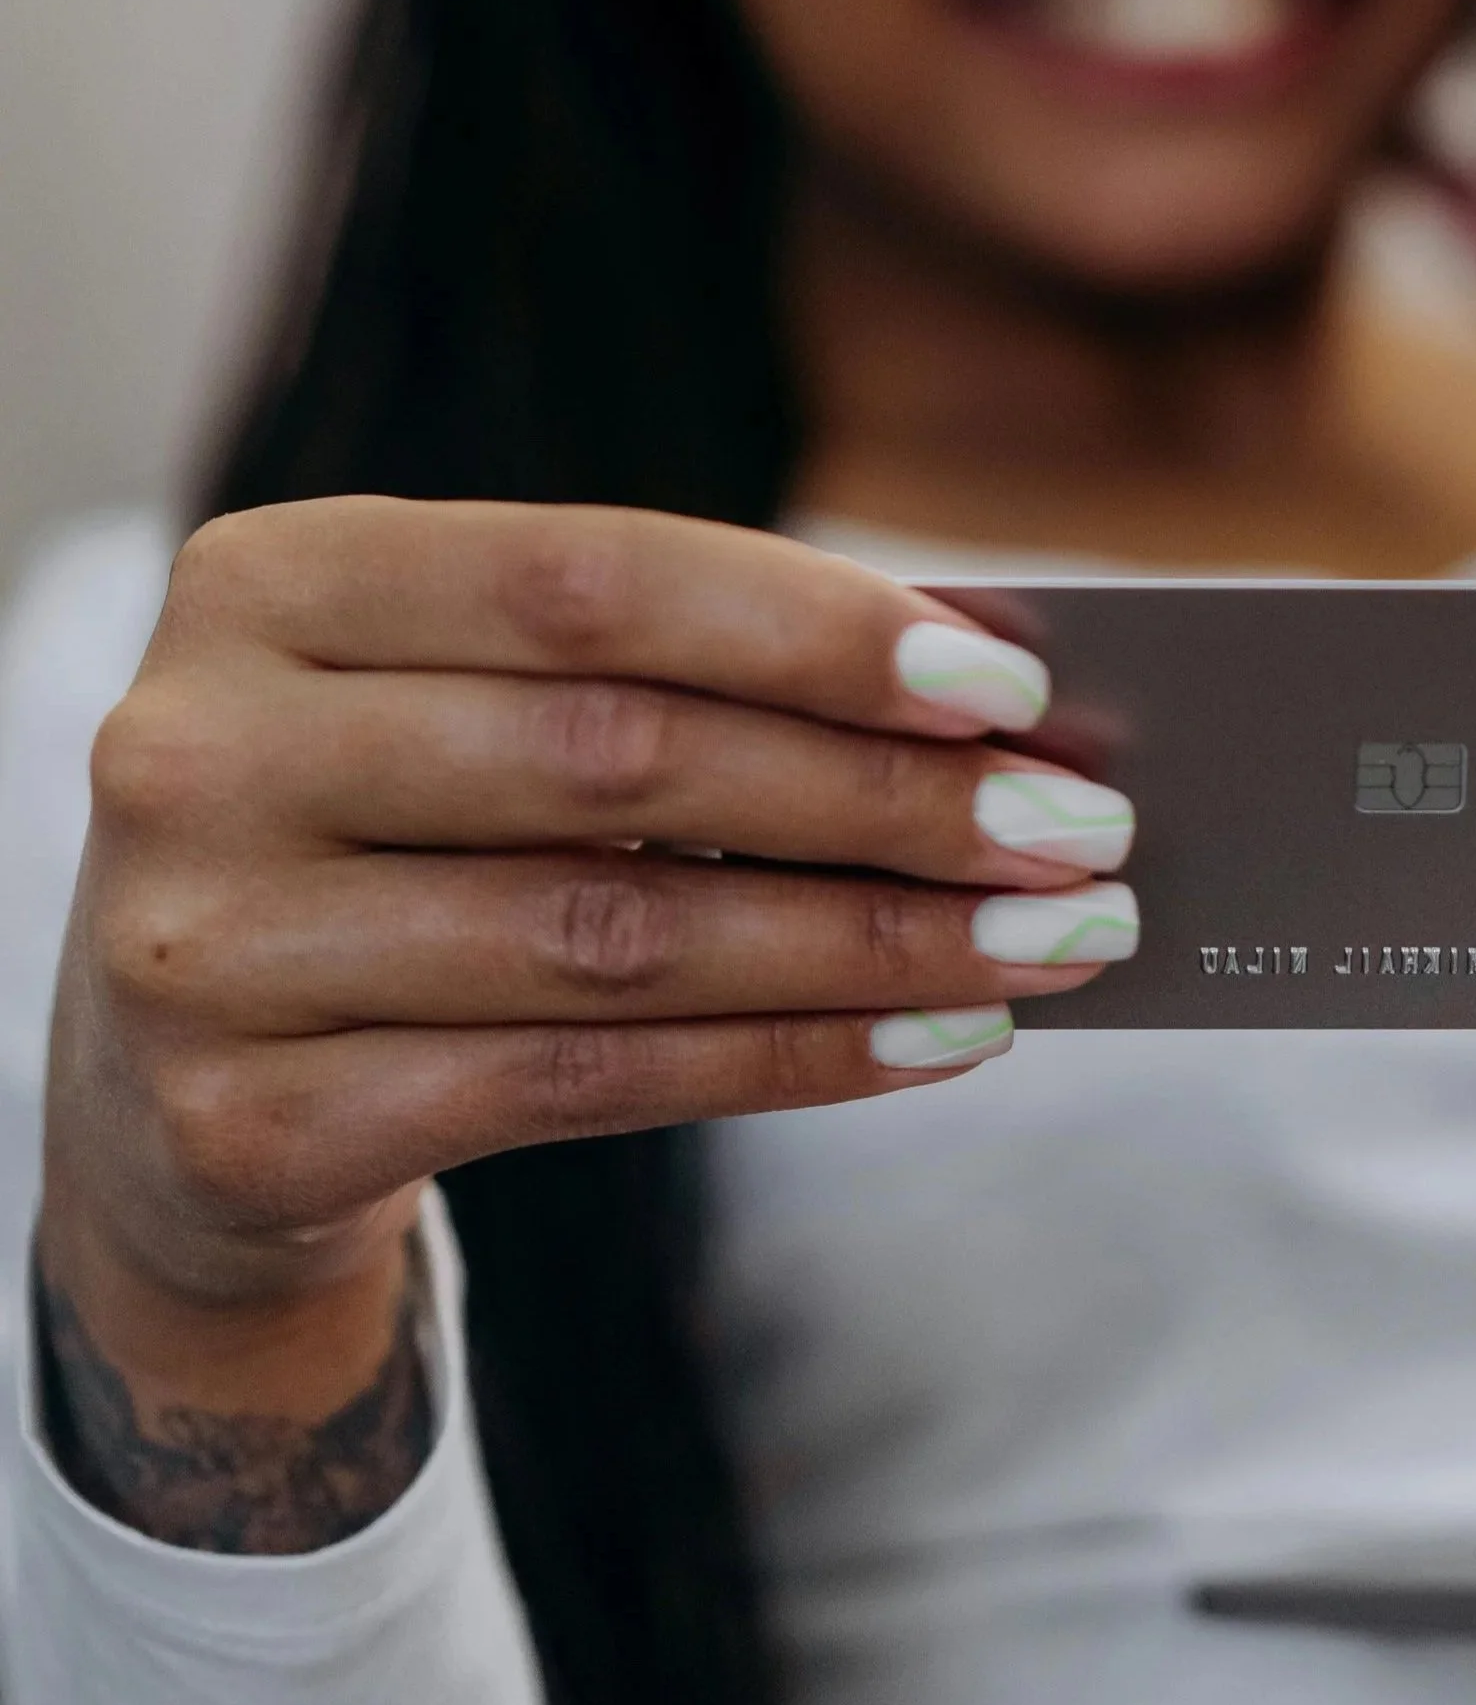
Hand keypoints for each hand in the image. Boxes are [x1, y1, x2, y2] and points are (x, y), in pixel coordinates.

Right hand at [37, 497, 1134, 1518]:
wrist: (169, 1088)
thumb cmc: (393, 832)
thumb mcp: (474, 706)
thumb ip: (679, 671)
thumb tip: (986, 679)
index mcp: (272, 581)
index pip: (587, 576)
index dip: (810, 625)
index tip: (1010, 684)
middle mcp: (203, 748)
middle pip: (618, 759)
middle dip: (882, 797)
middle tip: (1077, 831)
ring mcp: (206, 948)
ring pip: (617, 939)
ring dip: (871, 945)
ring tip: (1043, 945)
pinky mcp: (244, 1128)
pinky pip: (583, 1085)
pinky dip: (789, 1061)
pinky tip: (930, 1040)